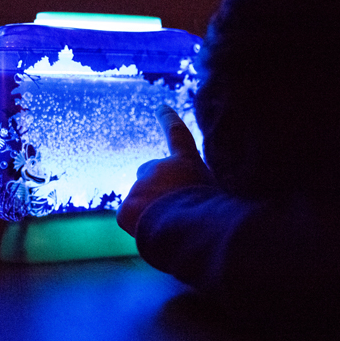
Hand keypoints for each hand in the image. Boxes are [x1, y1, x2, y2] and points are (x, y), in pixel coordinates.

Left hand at [117, 105, 214, 235]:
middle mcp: (159, 167)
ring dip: (149, 213)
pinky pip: (129, 219)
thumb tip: (182, 201)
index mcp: (186, 162)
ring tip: (170, 227)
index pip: (177, 135)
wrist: (196, 231)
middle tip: (171, 211)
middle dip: (154, 190)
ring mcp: (139, 185)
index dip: (169, 120)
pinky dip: (137, 227)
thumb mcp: (213, 193)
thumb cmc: (213, 216)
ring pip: (140, 203)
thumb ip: (194, 188)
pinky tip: (155, 233)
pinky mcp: (125, 207)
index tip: (161, 107)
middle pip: (149, 177)